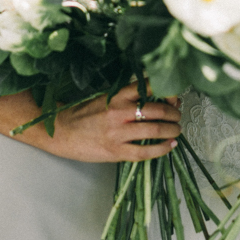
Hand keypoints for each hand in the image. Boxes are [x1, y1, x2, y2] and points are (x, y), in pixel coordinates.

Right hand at [39, 83, 180, 163]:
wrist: (61, 131)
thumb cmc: (84, 114)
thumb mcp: (106, 98)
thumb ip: (127, 98)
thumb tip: (155, 100)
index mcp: (117, 96)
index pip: (149, 87)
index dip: (168, 92)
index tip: (174, 97)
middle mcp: (119, 111)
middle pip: (157, 110)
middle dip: (174, 114)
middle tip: (178, 116)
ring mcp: (118, 132)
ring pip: (155, 130)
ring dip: (172, 130)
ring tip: (176, 130)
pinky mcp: (115, 151)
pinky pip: (145, 152)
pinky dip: (161, 149)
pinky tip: (170, 146)